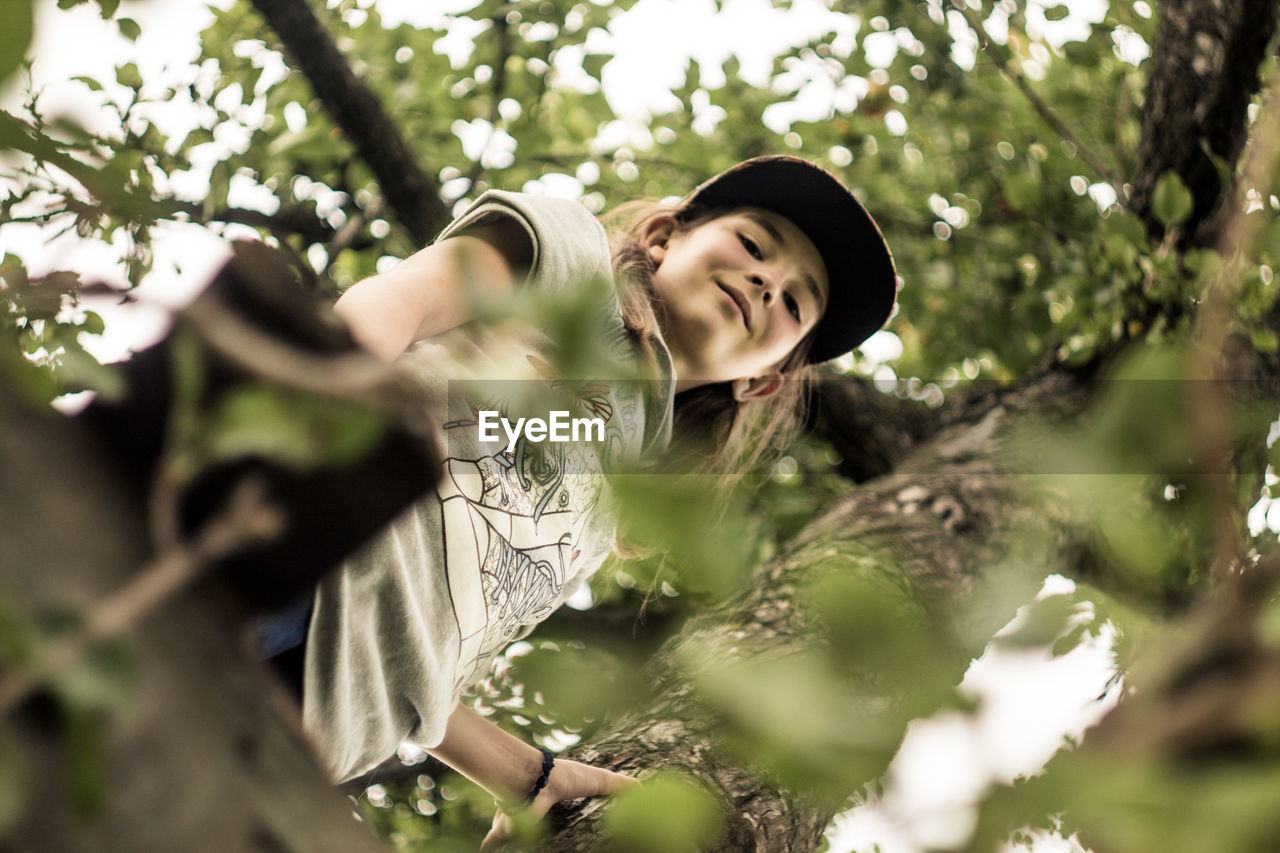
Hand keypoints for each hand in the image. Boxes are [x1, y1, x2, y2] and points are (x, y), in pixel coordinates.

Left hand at [480, 757, 638, 850]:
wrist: (535, 779)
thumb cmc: (566, 777)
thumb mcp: (599, 780)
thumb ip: (618, 785)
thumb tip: (644, 788)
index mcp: (552, 798)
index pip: (554, 807)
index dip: (558, 816)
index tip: (563, 824)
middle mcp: (534, 808)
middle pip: (531, 822)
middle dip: (532, 831)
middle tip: (539, 842)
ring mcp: (518, 818)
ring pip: (510, 832)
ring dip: (509, 840)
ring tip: (514, 851)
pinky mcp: (504, 829)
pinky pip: (492, 842)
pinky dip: (488, 847)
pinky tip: (484, 852)